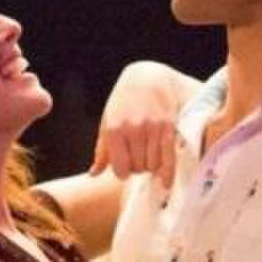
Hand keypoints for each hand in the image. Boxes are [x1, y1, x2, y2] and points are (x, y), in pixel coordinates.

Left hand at [90, 61, 193, 188]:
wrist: (147, 78)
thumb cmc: (123, 103)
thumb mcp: (108, 122)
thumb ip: (103, 150)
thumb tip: (93, 174)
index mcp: (114, 130)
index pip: (120, 169)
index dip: (123, 171)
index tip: (125, 166)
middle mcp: (133, 130)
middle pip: (138, 168)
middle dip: (138, 167)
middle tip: (139, 156)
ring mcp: (152, 129)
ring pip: (153, 165)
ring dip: (152, 166)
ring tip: (149, 155)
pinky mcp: (168, 127)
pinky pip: (168, 157)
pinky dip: (167, 173)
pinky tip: (165, 183)